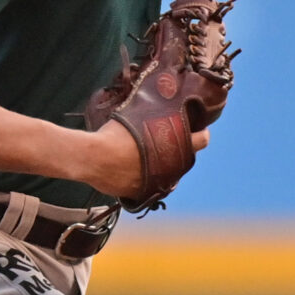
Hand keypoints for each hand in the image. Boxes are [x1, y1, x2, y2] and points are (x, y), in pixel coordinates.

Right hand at [86, 122, 209, 202]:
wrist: (93, 157)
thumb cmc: (113, 134)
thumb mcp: (135, 116)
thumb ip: (151, 116)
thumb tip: (155, 100)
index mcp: (172, 145)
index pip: (200, 140)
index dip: (201, 134)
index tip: (200, 131)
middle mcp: (169, 167)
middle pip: (185, 160)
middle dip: (181, 152)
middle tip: (173, 144)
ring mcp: (156, 182)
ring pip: (169, 177)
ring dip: (165, 168)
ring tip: (152, 157)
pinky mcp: (141, 194)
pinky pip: (150, 188)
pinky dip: (147, 180)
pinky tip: (136, 171)